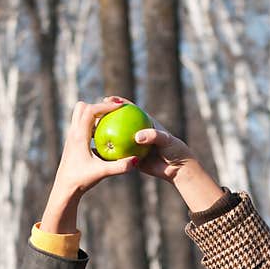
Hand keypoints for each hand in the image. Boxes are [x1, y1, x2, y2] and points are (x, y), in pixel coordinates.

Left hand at [41, 100, 139, 232]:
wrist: (64, 189)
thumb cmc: (81, 180)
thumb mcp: (102, 173)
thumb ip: (120, 167)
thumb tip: (137, 160)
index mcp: (78, 136)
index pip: (90, 111)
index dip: (106, 105)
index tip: (120, 106)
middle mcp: (73, 133)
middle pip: (81, 107)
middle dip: (97, 106)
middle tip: (113, 112)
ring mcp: (71, 138)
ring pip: (80, 117)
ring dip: (94, 116)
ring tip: (110, 122)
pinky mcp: (73, 144)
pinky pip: (82, 128)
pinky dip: (93, 127)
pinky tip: (105, 138)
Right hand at [103, 96, 223, 211]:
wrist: (177, 169)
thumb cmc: (175, 151)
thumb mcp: (166, 140)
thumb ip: (153, 136)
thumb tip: (137, 137)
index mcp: (146, 123)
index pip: (131, 109)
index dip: (119, 102)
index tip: (108, 99)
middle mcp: (138, 132)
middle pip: (119, 121)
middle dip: (107, 116)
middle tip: (95, 114)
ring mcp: (134, 145)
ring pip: (117, 138)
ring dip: (105, 134)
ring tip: (92, 131)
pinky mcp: (132, 158)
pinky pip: (119, 155)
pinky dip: (110, 153)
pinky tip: (98, 152)